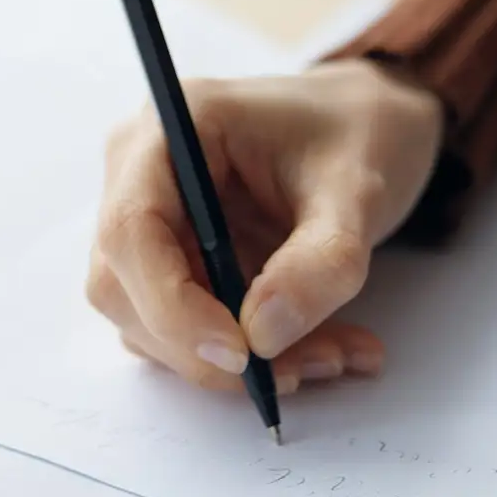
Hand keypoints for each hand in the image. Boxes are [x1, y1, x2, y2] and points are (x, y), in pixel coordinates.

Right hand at [87, 58, 442, 392]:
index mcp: (174, 126)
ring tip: (334, 355)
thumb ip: (320, 261)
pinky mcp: (174, 260)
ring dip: (234, 362)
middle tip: (298, 371)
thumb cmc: (359, 130)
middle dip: (204, 348)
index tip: (241, 353)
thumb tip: (263, 336)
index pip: (131, 229)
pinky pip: (186, 328)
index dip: (171, 304)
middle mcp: (141, 171)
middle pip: (125, 286)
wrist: (371, 125)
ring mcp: (153, 219)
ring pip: (151, 321)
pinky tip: (320, 348)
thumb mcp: (358, 190)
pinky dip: (250, 356)